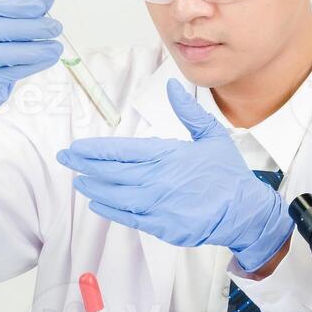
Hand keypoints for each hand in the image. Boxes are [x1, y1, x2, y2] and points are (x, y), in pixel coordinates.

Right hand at [0, 0, 63, 138]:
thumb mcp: (3, 19)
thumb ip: (24, 4)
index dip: (15, 5)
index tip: (40, 7)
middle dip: (30, 27)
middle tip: (56, 27)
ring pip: (1, 53)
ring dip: (33, 50)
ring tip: (56, 47)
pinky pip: (6, 73)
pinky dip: (30, 66)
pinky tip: (48, 59)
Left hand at [56, 80, 293, 271]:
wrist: (245, 211)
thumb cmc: (228, 173)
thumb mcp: (211, 135)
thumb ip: (188, 111)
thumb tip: (173, 86)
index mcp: (168, 154)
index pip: (122, 150)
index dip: (96, 150)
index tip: (76, 148)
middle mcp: (159, 179)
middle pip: (113, 171)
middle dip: (85, 165)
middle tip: (65, 159)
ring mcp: (159, 204)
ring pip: (116, 195)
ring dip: (94, 187)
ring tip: (77, 180)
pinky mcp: (163, 226)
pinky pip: (129, 217)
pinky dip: (110, 209)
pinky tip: (97, 202)